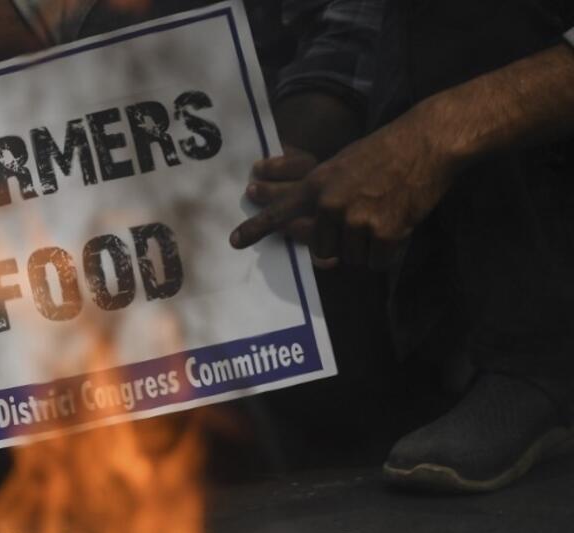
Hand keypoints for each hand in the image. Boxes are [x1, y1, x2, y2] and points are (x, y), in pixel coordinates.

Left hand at [231, 106, 459, 268]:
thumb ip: (323, 197)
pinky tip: (396, 227)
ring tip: (382, 217)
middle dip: (339, 244)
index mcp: (318, 184)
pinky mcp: (384, 233)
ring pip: (351, 258)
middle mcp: (331, 205)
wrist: (426, 141)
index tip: (235, 241)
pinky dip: (386, 252)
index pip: (280, 211)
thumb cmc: (385, 150)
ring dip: (365, 247)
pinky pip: (376, 262)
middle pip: (321, 250)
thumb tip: (316, 239)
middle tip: (361, 223)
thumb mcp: (341, 165)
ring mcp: (357, 220)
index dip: (257, 228)